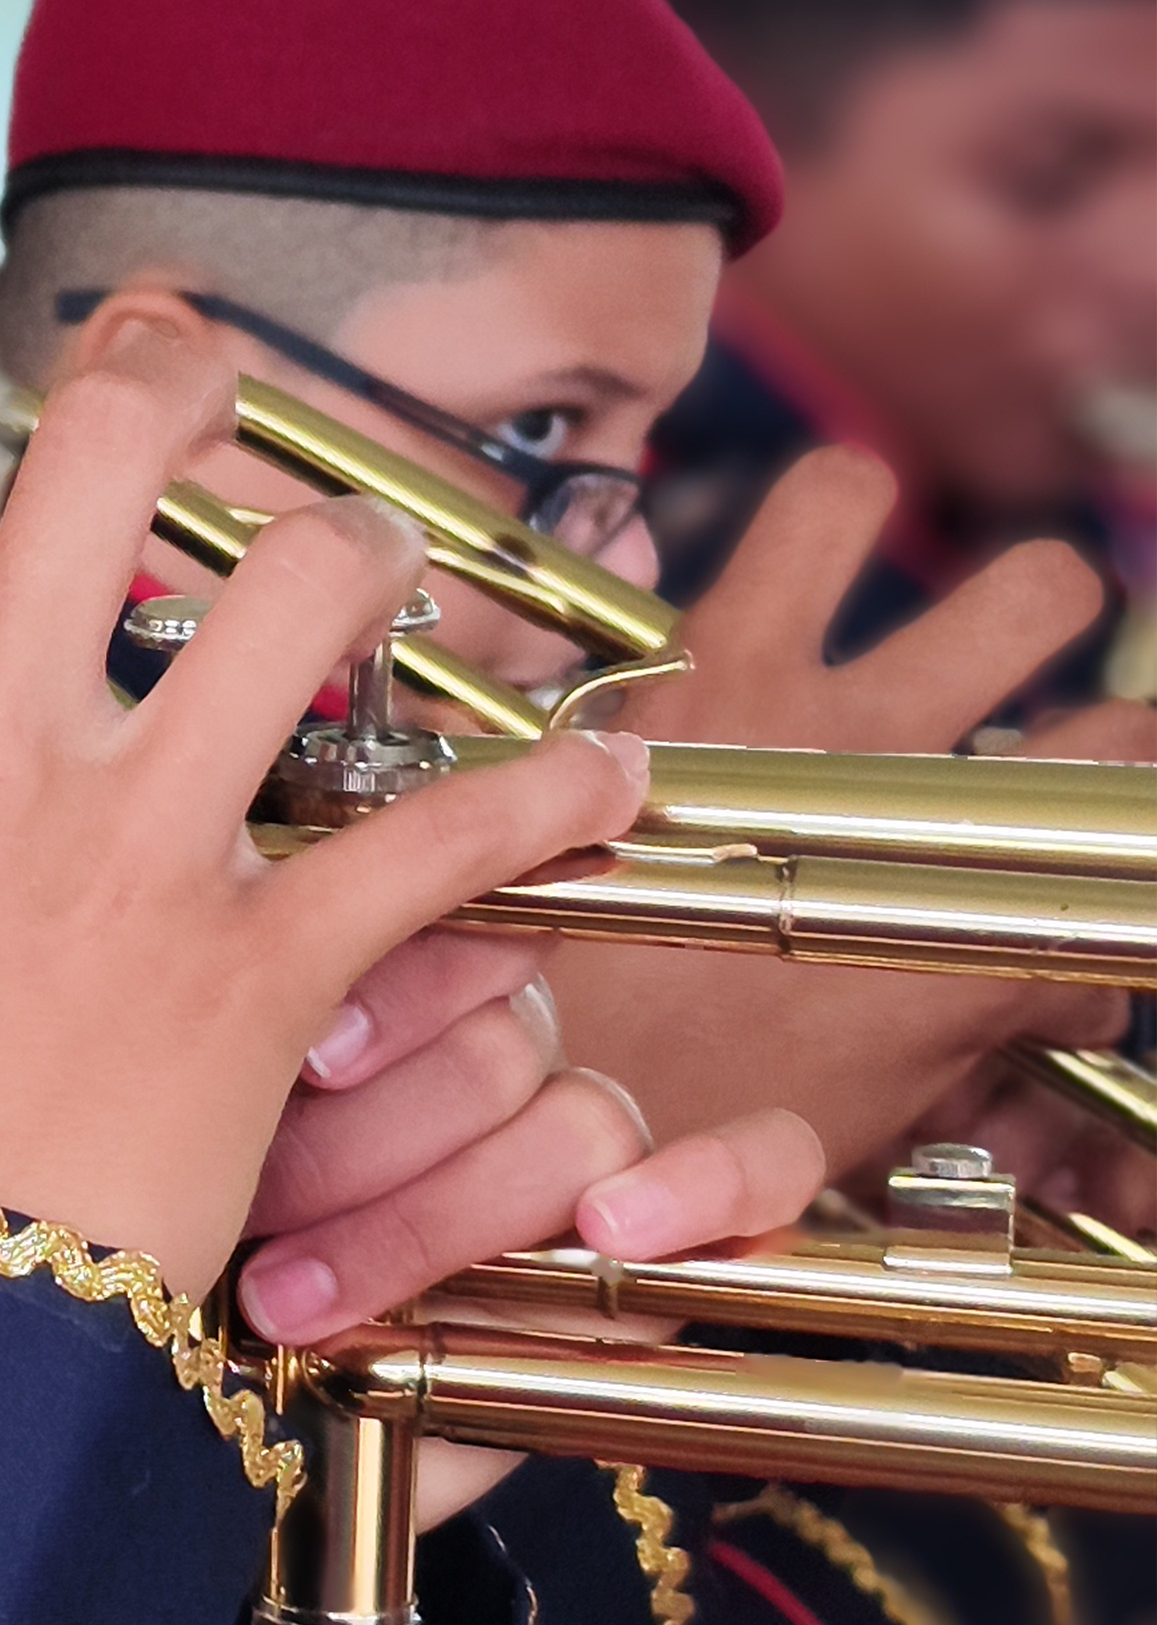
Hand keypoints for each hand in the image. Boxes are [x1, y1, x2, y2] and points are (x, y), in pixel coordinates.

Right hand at [0, 214, 653, 1288]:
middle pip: (93, 454)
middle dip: (179, 373)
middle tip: (214, 367)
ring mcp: (121, 850)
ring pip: (295, 590)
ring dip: (374, 558)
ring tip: (395, 577)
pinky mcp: (256, 968)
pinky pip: (442, 836)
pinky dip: (550, 806)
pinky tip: (605, 781)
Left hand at [232, 940, 829, 1345]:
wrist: (205, 1444)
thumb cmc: (183, 1266)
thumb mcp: (191, 1140)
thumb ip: (256, 1031)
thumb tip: (309, 971)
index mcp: (392, 1006)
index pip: (458, 933)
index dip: (401, 996)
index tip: (312, 1056)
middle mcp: (496, 1076)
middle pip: (501, 1044)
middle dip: (371, 1140)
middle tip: (257, 1204)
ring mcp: (592, 1168)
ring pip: (581, 1123)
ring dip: (435, 1220)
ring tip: (291, 1300)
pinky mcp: (666, 1270)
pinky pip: (769, 1168)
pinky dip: (708, 1182)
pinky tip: (615, 1227)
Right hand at [556, 445, 1152, 1170]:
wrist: (557, 1127)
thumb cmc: (527, 978)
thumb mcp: (537, 818)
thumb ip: (596, 749)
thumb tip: (616, 729)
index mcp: (728, 678)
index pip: (835, 497)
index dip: (858, 501)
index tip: (842, 548)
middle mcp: (852, 736)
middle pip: (1041, 592)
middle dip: (1051, 615)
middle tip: (1011, 674)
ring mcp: (933, 846)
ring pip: (1125, 738)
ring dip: (1114, 772)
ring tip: (1058, 815)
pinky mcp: (987, 969)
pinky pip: (1100, 938)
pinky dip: (1084, 976)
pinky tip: (1026, 1003)